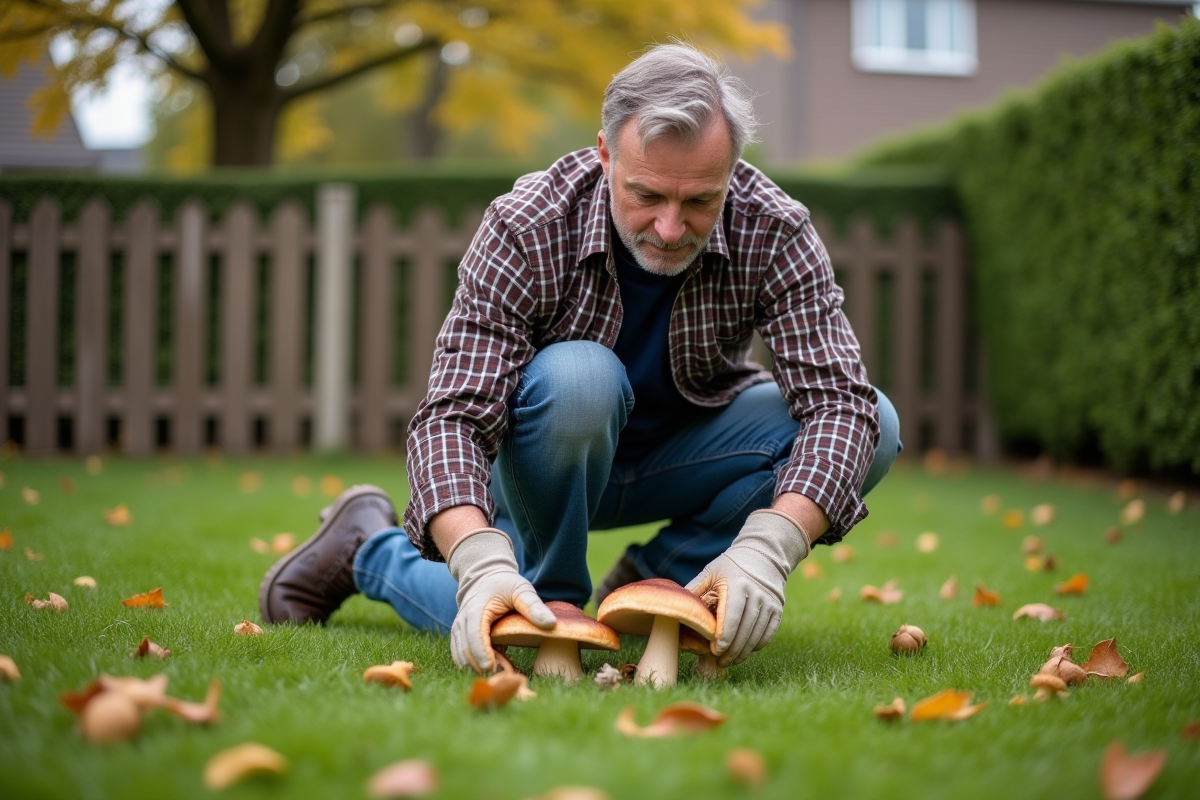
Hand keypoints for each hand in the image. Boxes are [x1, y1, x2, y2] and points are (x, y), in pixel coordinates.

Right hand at [447, 529, 556, 671]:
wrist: (485, 577)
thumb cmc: (505, 584)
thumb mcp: (522, 590)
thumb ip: (534, 606)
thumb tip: (551, 624)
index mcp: (476, 610)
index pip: (474, 635)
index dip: (481, 653)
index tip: (491, 668)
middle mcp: (463, 622)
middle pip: (466, 650)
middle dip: (481, 666)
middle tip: (505, 676)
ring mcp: (459, 631)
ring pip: (461, 657)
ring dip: (478, 668)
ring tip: (505, 672)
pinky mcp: (461, 638)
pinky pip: (463, 657)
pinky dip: (476, 665)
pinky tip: (498, 667)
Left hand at [686, 509, 809, 666]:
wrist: (763, 555)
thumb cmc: (730, 566)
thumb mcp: (711, 572)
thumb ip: (695, 590)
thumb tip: (676, 608)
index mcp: (737, 585)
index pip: (732, 618)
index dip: (724, 637)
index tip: (715, 650)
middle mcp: (756, 594)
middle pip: (745, 630)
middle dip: (732, 650)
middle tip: (720, 661)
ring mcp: (769, 602)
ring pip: (757, 634)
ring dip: (744, 651)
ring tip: (731, 660)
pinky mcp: (778, 608)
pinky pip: (768, 633)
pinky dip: (757, 645)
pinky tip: (746, 650)